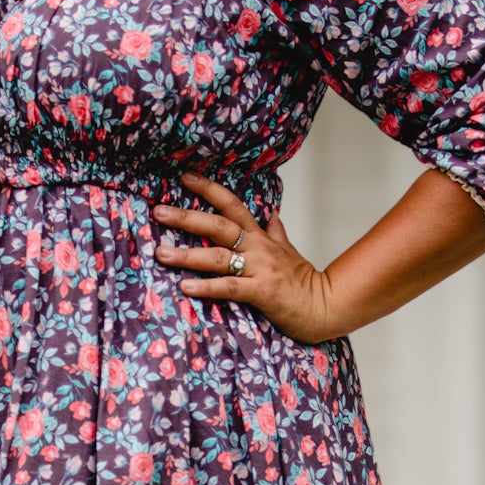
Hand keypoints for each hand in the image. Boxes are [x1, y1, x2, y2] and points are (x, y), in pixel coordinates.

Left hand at [152, 172, 340, 343]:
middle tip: (159, 213)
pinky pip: (230, 288)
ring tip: (161, 253)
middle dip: (187, 218)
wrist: (325, 306)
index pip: (232, 205)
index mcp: (261, 236)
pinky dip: (207, 286)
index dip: (209, 189)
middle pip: (219, 225)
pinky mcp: (261, 293)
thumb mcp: (288, 251)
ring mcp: (259, 269)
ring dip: (188, 254)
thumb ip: (276, 232)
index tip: (185, 178)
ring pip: (219, 256)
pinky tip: (186, 286)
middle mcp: (257, 248)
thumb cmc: (303, 282)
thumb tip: (271, 215)